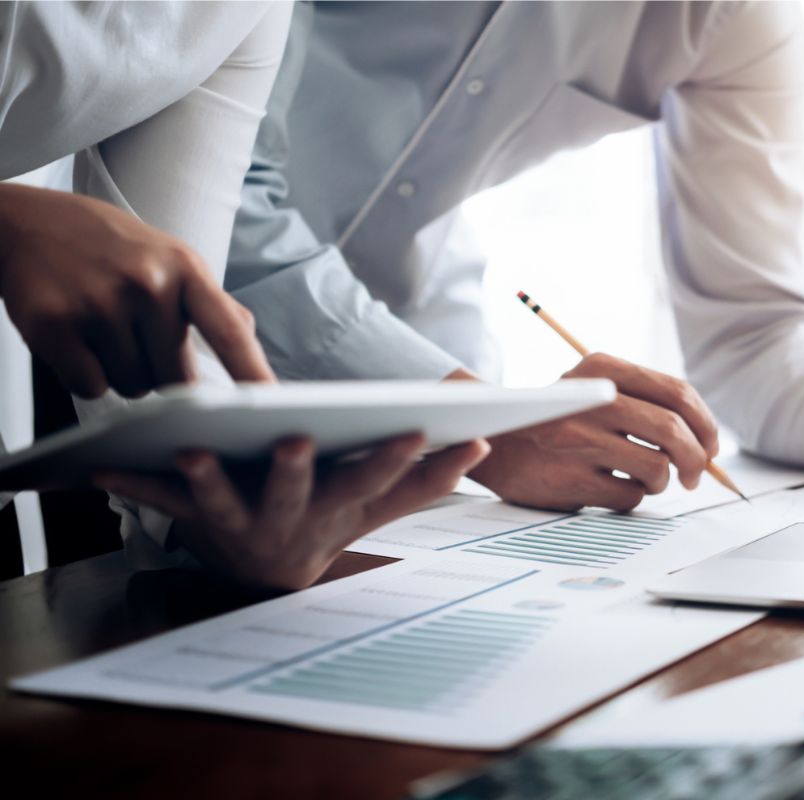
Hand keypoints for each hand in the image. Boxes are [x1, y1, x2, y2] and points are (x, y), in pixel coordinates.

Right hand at [0, 184, 273, 397]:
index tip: (272, 403)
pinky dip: (86, 376)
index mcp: (185, 268)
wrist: (27, 222)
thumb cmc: (109, 246)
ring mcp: (99, 304)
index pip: (229, 331)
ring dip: (124, 374)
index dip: (253, 372)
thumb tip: (247, 337)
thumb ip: (211, 300)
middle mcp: (147, 284)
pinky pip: (91, 387)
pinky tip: (78, 339)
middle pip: (178, 379)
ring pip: (135, 387)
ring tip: (105, 330)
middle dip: (164, 373)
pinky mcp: (54, 326)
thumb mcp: (171, 257)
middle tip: (138, 337)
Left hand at [95, 435, 490, 589]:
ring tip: (193, 452)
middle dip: (296, 470)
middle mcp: (290, 519)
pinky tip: (98, 467)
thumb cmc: (327, 520)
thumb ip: (426, 478)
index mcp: (339, 508)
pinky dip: (130, 482)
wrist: (266, 570)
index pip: (375, 481)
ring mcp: (239, 521)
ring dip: (207, 480)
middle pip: (296, 493)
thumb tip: (482, 444)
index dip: (397, 459)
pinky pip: (158, 500)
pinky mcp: (193, 517)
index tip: (418, 429)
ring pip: (222, 501)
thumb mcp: (377, 505)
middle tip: (296, 441)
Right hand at [459, 353, 719, 511]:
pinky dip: (632, 497)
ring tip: (642, 479)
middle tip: (695, 475)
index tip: (711, 445)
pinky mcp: (571, 479)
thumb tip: (708, 440)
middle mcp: (592, 399)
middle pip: (674, 432)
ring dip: (661, 482)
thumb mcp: (594, 388)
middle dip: (698, 460)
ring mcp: (579, 440)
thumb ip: (646, 402)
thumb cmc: (560, 420)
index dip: (706, 423)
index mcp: (603, 368)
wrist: (494, 442)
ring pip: (657, 469)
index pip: (678, 393)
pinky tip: (610, 486)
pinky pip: (630, 496)